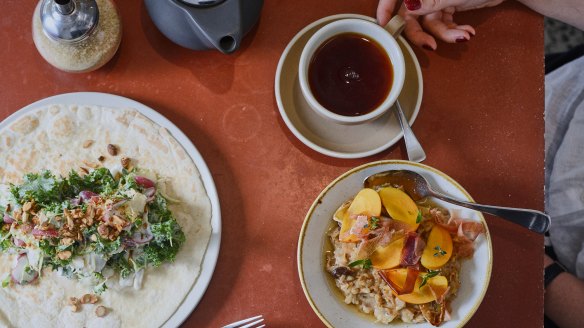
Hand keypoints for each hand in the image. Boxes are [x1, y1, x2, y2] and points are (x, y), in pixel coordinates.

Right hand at [377, 0, 505, 49]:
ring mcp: (436, 0)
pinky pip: (443, 25)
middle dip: (422, 34)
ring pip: (430, 24)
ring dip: (446, 34)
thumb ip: (427, 1)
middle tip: (431, 46)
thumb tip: (407, 8)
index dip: (385, 9)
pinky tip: (467, 33)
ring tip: (463, 37)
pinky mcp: (448, 7)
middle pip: (411, 16)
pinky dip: (454, 31)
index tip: (382, 26)